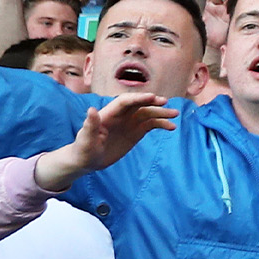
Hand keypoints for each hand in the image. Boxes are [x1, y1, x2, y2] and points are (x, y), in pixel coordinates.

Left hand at [34, 92, 175, 191]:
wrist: (87, 161)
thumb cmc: (83, 150)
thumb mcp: (85, 139)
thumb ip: (90, 125)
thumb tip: (91, 110)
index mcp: (108, 114)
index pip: (125, 102)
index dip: (138, 98)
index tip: (152, 97)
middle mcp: (121, 116)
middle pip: (139, 105)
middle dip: (152, 103)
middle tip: (166, 103)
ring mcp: (129, 124)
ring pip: (148, 114)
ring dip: (161, 113)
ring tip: (175, 116)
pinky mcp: (136, 133)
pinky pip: (151, 125)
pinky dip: (161, 125)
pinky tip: (171, 127)